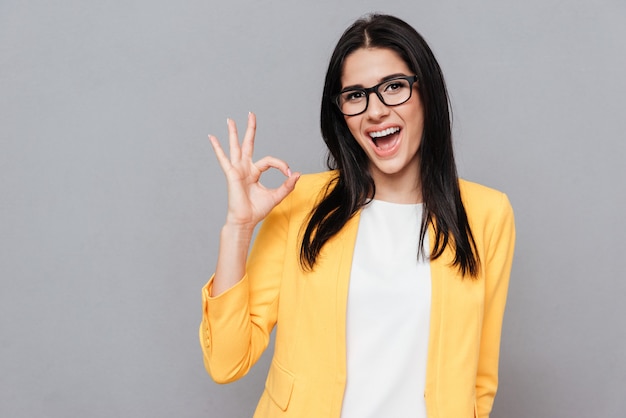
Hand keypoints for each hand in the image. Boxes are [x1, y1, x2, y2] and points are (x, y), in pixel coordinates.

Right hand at [209, 112, 299, 230]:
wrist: (246, 220)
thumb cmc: (257, 210)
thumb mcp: (277, 195)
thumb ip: (287, 185)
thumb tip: (298, 174)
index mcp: (255, 172)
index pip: (270, 161)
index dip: (281, 165)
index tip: (289, 174)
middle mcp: (245, 168)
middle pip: (248, 144)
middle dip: (250, 129)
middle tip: (251, 114)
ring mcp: (237, 170)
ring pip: (235, 147)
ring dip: (233, 133)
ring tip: (230, 120)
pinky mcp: (231, 174)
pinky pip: (223, 159)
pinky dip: (217, 148)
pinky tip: (211, 137)